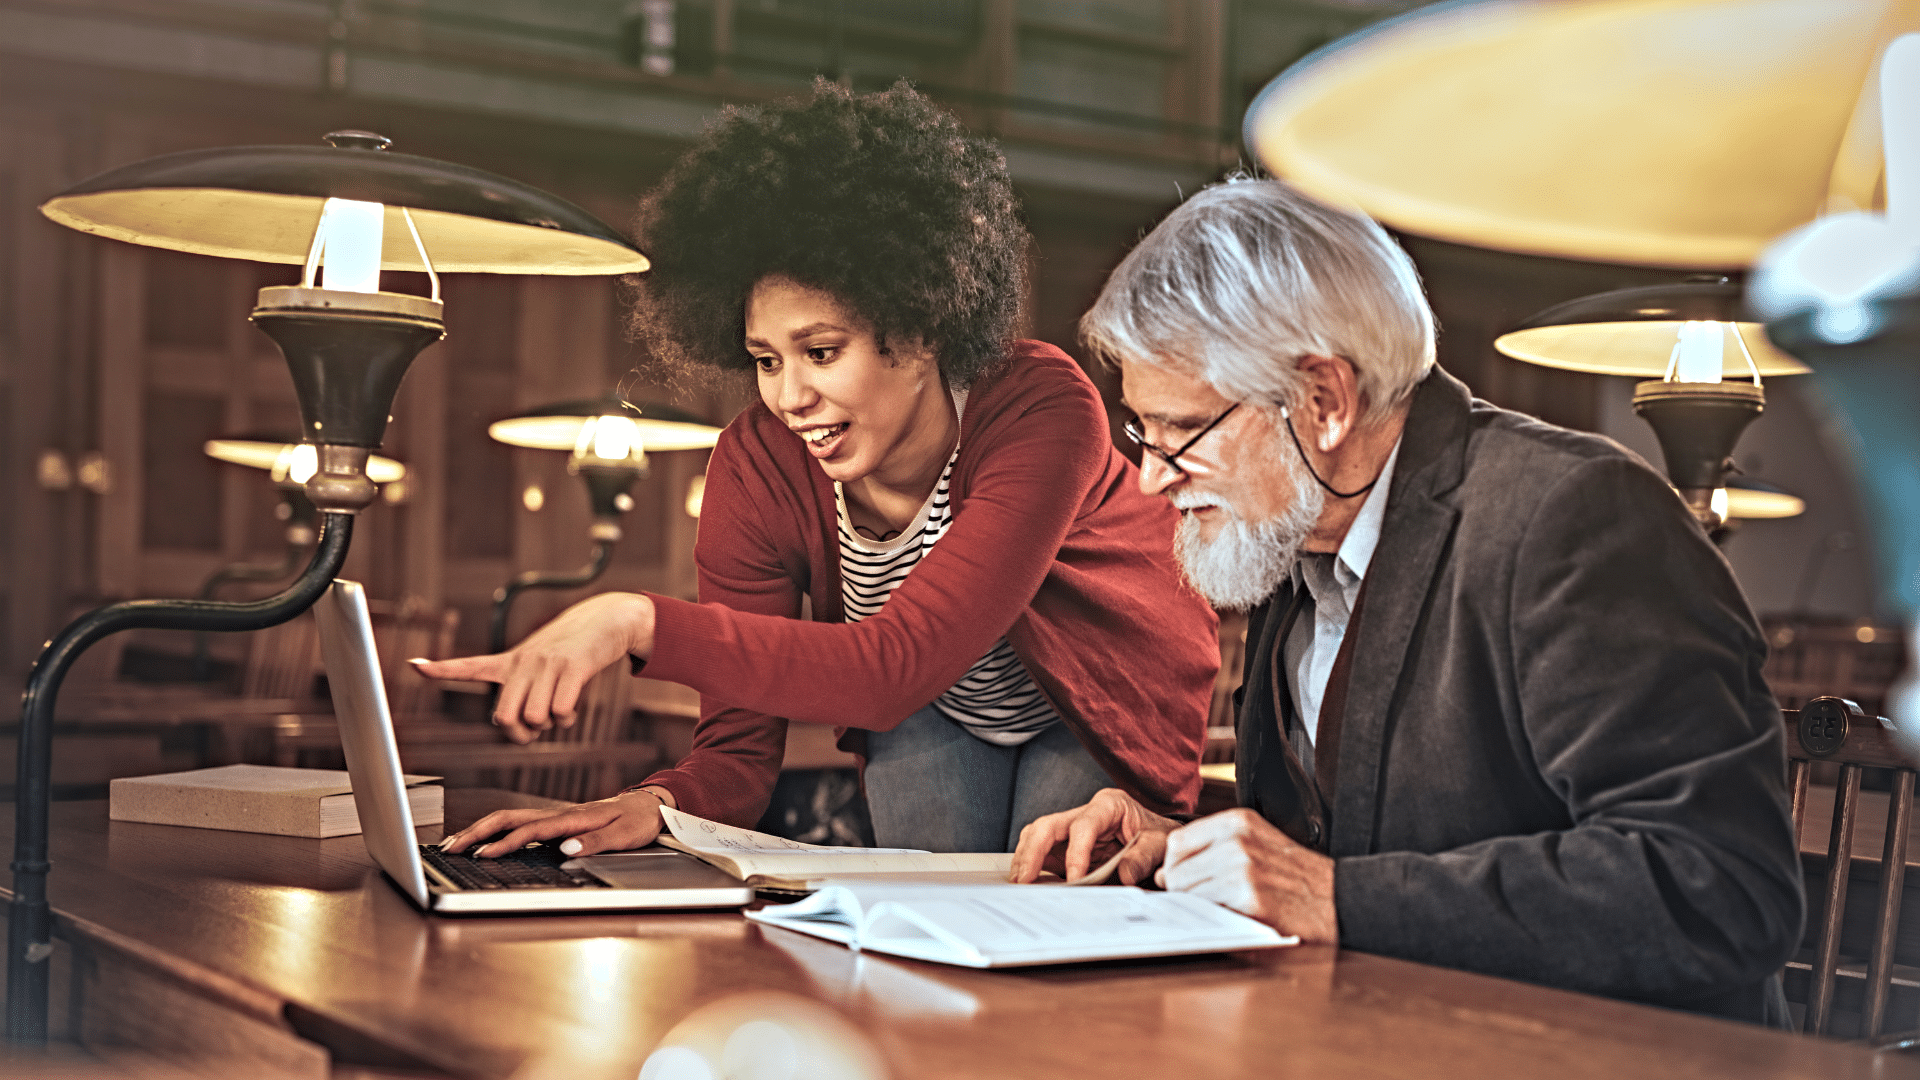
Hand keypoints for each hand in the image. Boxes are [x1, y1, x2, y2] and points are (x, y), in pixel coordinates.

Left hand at [411, 592, 655, 742]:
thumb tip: (520, 730)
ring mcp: (547, 663)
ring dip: (549, 725)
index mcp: (509, 662)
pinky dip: (567, 719)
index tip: (414, 665)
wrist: (606, 620)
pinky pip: (561, 711)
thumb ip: (523, 694)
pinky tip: (572, 708)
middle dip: (520, 734)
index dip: (440, 668)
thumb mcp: (539, 664)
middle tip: (534, 730)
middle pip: (504, 717)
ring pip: (535, 718)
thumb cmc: (570, 650)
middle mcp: (523, 662)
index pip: (468, 666)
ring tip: (559, 711)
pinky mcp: (573, 667)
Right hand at [439, 787, 673, 857]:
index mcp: (574, 817)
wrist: (652, 805)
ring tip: (457, 843)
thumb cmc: (639, 821)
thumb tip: (566, 848)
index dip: (506, 842)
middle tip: (451, 847)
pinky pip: (520, 822)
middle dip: (478, 831)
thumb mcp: (625, 835)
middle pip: (510, 818)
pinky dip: (497, 829)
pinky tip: (486, 840)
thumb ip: (596, 842)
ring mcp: (556, 815)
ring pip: (511, 817)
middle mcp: (560, 813)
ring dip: (482, 828)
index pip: (532, 830)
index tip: (484, 854)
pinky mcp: (557, 820)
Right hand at [1009, 788, 1178, 884]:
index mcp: (1109, 805)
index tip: (1073, 879)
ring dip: (1026, 858)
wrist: (1158, 836)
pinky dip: (1032, 866)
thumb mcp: (1158, 844)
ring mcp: (1072, 828)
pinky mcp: (1066, 845)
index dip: (1075, 853)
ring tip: (1020, 883)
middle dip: (1033, 852)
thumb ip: (1142, 859)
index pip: (1084, 826)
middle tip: (1025, 879)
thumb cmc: (1157, 835)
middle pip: (1048, 825)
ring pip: (1038, 835)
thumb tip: (1125, 876)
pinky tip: (1029, 883)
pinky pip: (1041, 851)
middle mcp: (1085, 813)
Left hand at [1157, 808, 1337, 944]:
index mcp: (1237, 822)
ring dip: (1201, 909)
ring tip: (1231, 910)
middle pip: (1175, 871)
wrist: (1342, 900)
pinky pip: (1207, 912)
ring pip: (1187, 894)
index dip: (1177, 868)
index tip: (1191, 882)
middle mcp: (1237, 840)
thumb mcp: (1258, 844)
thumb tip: (1165, 874)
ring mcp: (1243, 869)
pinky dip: (1215, 921)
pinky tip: (1238, 920)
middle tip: (1216, 902)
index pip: (1176, 843)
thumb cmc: (1298, 878)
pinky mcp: (1250, 899)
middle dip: (1186, 893)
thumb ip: (1212, 850)